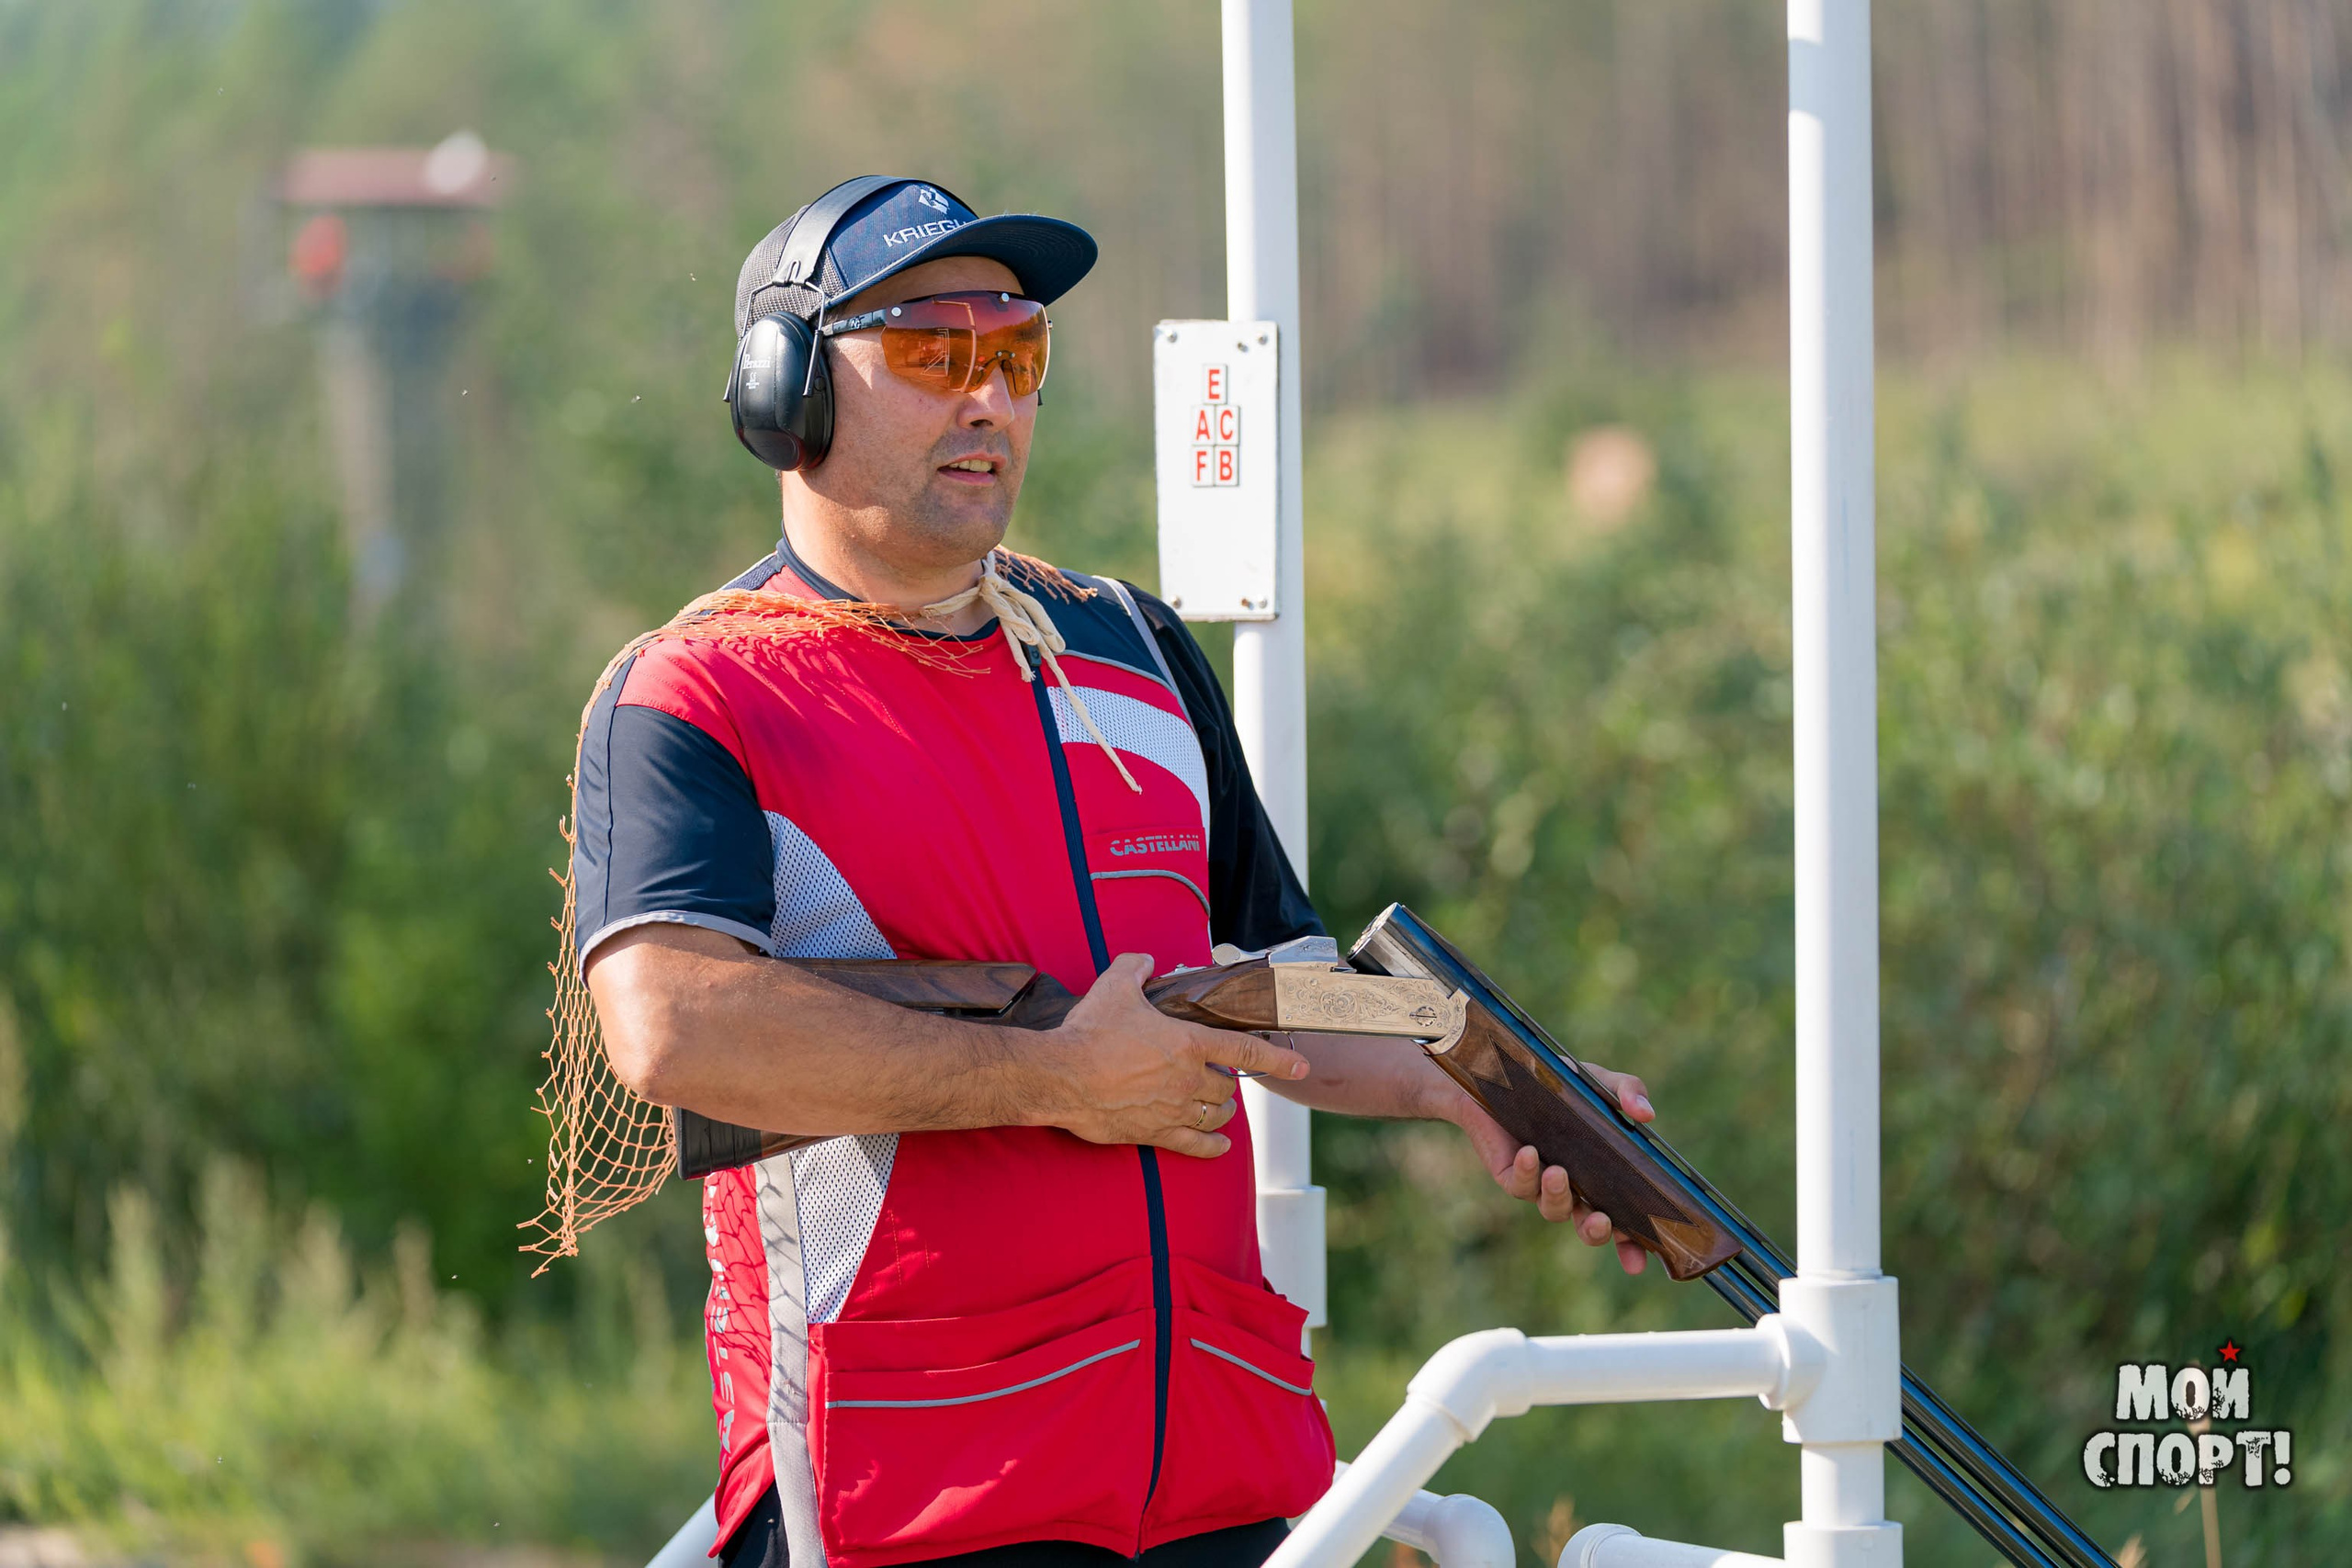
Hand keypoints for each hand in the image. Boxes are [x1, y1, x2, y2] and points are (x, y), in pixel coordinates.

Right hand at [1036, 953, 1308, 1158]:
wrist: (1060, 1077)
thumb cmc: (1088, 1032)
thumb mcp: (1114, 987)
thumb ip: (1136, 967)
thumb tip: (1146, 961)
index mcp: (1188, 1043)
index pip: (1244, 1049)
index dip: (1277, 1058)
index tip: (1301, 1065)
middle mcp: (1188, 1079)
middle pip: (1228, 1085)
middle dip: (1228, 1080)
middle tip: (1220, 1074)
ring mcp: (1174, 1109)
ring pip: (1216, 1114)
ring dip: (1223, 1109)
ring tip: (1222, 1105)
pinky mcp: (1155, 1133)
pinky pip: (1195, 1145)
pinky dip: (1212, 1146)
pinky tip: (1220, 1146)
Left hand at [1445, 1064, 1654, 1274]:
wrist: (1499, 1072)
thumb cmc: (1556, 1084)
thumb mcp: (1596, 1084)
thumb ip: (1626, 1092)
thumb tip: (1646, 1113)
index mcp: (1600, 1176)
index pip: (1623, 1220)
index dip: (1631, 1245)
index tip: (1638, 1263)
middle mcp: (1573, 1187)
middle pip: (1589, 1228)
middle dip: (1596, 1232)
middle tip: (1601, 1221)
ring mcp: (1541, 1185)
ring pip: (1553, 1210)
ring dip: (1558, 1195)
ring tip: (1558, 1172)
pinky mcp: (1510, 1175)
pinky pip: (1520, 1184)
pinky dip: (1526, 1172)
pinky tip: (1529, 1153)